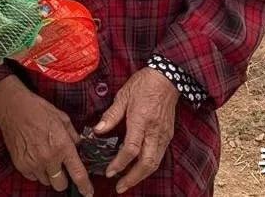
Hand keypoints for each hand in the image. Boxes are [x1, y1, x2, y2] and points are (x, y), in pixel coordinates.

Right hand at [0, 77, 92, 195]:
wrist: (13, 107)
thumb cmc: (38, 109)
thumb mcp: (62, 118)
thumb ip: (73, 136)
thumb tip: (79, 147)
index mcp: (62, 146)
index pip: (78, 174)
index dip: (85, 186)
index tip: (88, 192)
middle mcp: (49, 158)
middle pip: (60, 185)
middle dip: (62, 178)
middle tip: (60, 167)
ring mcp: (33, 163)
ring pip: (46, 181)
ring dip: (48, 174)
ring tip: (43, 157)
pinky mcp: (21, 165)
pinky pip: (32, 177)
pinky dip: (35, 171)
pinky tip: (34, 156)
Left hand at [94, 67, 179, 193]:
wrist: (167, 78)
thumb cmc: (144, 84)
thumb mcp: (123, 96)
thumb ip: (111, 115)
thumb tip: (97, 130)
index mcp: (141, 120)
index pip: (131, 149)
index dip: (119, 163)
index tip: (109, 172)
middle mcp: (154, 131)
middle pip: (147, 163)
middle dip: (133, 178)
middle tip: (120, 187)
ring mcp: (163, 134)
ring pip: (155, 163)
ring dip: (141, 175)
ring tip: (127, 181)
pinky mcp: (168, 135)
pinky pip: (159, 156)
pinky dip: (148, 166)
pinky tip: (138, 168)